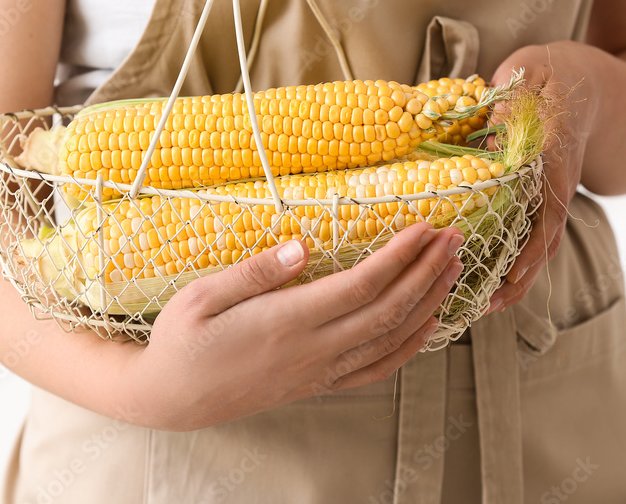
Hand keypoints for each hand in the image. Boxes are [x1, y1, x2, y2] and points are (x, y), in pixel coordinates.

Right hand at [125, 223, 463, 430]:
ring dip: (428, 303)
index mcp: (286, 322)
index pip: (361, 286)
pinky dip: (410, 347)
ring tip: (453, 270)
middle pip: (388, 310)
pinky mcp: (318, 385)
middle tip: (455, 238)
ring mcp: (319, 372)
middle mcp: (312, 351)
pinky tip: (427, 324)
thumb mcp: (201, 295)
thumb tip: (301, 244)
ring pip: (390, 339)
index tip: (425, 227)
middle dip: (427, 272)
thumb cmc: (182, 339)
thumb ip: (254, 271)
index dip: (400, 257)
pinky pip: (376, 370)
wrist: (170, 397)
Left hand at [485, 42, 596, 313]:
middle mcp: (559, 182)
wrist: (599, 83)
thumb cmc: (561, 72)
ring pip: (543, 244)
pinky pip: (535, 233)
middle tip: (485, 307)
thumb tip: (495, 134)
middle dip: (519, 278)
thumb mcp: (534, 70)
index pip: (549, 209)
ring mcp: (556, 193)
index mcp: (555, 155)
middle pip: (546, 241)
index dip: (531, 245)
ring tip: (483, 306)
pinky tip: (490, 278)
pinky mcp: (547, 196)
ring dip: (517, 278)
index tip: (511, 274)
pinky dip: (516, 259)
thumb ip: (514, 97)